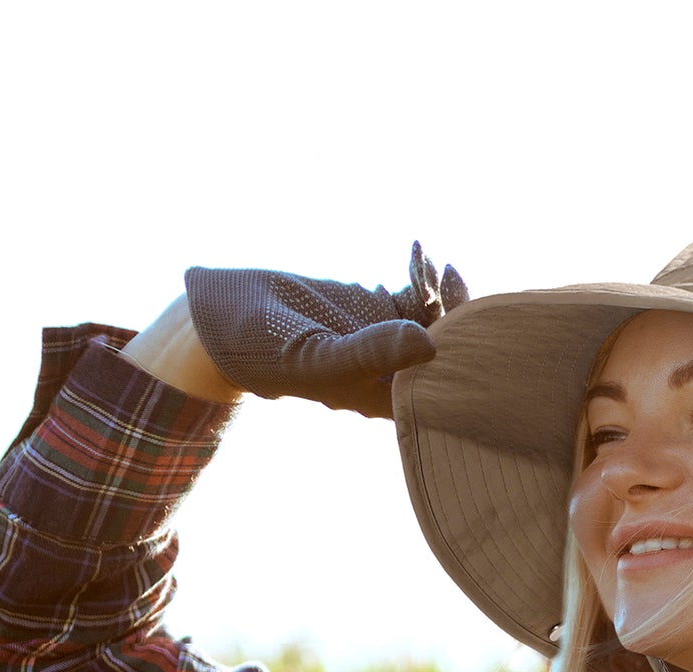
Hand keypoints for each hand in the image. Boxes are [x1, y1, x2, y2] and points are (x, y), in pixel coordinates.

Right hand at [184, 242, 468, 415]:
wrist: (231, 320)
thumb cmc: (270, 353)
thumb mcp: (317, 356)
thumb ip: (371, 352)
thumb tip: (430, 344)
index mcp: (386, 399)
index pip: (442, 386)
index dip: (461, 355)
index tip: (458, 318)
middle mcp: (394, 373)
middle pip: (448, 350)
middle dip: (460, 314)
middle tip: (451, 276)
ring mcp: (389, 339)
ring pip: (437, 319)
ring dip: (443, 289)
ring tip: (430, 261)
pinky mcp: (378, 308)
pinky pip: (416, 293)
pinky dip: (421, 272)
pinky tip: (416, 251)